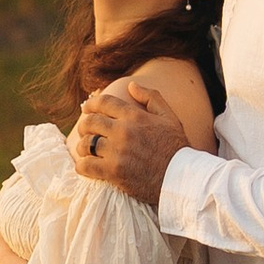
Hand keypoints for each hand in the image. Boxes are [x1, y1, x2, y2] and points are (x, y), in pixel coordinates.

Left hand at [70, 80, 181, 209]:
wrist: (181, 178)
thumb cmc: (176, 147)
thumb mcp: (169, 117)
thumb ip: (151, 97)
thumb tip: (131, 85)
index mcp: (135, 116)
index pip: (104, 103)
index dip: (91, 104)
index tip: (86, 108)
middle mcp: (123, 131)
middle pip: (90, 122)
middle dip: (85, 125)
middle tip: (86, 130)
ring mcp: (117, 152)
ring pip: (86, 143)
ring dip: (83, 146)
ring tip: (86, 149)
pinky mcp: (113, 172)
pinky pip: (85, 166)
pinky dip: (82, 165)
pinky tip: (86, 165)